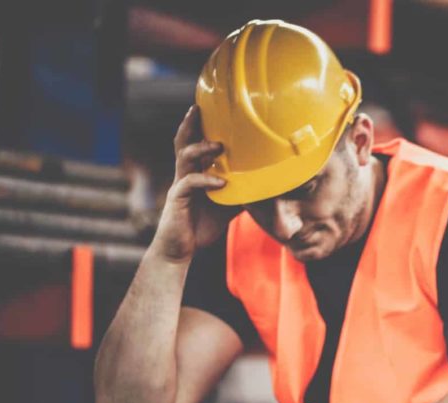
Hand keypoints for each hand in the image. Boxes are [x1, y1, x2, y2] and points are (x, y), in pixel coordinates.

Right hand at [153, 106, 238, 262]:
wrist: (182, 249)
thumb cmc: (204, 225)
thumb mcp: (229, 205)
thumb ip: (243, 191)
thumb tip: (269, 183)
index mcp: (195, 172)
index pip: (195, 143)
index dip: (199, 126)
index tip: (208, 108)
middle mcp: (185, 174)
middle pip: (183, 142)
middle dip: (190, 124)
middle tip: (199, 108)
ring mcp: (180, 185)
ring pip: (184, 158)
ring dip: (201, 149)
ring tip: (218, 145)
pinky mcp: (178, 200)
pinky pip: (190, 184)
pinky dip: (206, 180)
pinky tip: (221, 182)